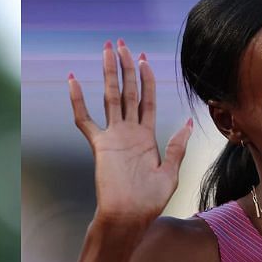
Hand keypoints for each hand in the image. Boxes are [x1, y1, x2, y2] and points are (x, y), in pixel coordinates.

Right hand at [69, 39, 192, 226]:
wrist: (129, 217)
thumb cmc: (149, 201)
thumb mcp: (171, 172)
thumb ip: (177, 146)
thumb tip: (188, 123)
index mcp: (147, 137)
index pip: (147, 100)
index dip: (147, 79)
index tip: (144, 58)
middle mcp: (129, 132)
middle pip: (127, 92)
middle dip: (126, 67)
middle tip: (121, 44)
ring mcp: (113, 137)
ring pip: (109, 97)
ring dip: (108, 73)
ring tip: (107, 50)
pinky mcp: (99, 145)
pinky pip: (85, 120)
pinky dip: (77, 100)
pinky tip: (72, 80)